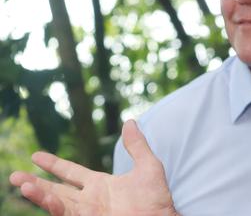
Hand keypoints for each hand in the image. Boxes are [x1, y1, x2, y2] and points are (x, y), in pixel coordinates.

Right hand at [9, 120, 177, 215]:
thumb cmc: (157, 199)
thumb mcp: (148, 166)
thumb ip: (136, 146)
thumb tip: (131, 121)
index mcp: (100, 185)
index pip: (71, 172)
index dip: (54, 164)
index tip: (36, 155)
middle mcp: (90, 200)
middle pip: (56, 189)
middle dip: (35, 183)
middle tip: (14, 175)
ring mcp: (87, 213)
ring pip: (56, 203)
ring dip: (39, 195)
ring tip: (21, 184)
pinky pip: (66, 214)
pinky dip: (54, 207)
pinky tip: (46, 198)